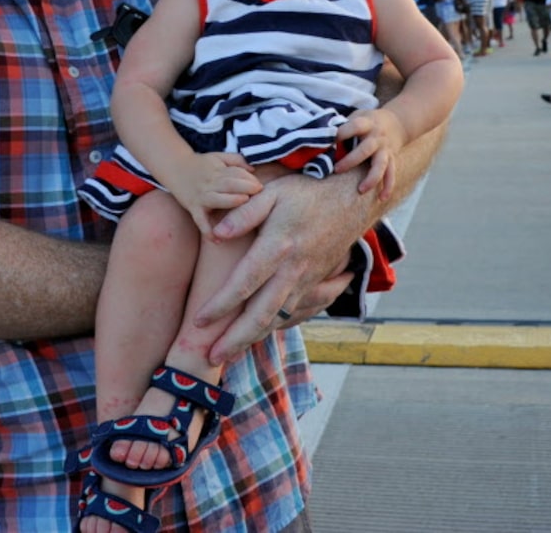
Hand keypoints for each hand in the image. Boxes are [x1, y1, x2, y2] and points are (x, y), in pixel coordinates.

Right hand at [164, 152, 260, 237]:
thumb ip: (237, 160)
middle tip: (259, 191)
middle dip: (245, 186)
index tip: (260, 185)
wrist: (174, 167)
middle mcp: (209, 183)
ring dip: (230, 200)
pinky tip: (217, 240)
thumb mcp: (218, 157)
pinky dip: (207, 230)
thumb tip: (254, 170)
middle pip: (228, 184)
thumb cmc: (201, 164)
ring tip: (243, 201)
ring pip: (216, 199)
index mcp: (217, 171)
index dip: (249, 178)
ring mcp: (201, 196)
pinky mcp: (193, 208)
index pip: (235, 173)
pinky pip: (200, 220)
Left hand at [195, 171, 369, 365]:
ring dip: (253, 339)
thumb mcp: (273, 192)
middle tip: (211, 358)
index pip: (244, 283)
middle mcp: (293, 270)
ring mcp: (307, 281)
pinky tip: (259, 337)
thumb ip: (244, 212)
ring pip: (278, 319)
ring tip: (229, 355)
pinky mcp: (315, 284)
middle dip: (235, 339)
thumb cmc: (306, 193)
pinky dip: (276, 329)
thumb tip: (216, 234)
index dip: (220, 305)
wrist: (352, 202)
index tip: (198, 321)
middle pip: (262, 314)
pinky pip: (294, 315)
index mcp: (279, 247)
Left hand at [331, 108, 405, 199]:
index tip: (328, 141)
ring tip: (361, 190)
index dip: (343, 133)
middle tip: (336, 170)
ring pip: (381, 165)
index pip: (355, 126)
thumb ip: (343, 125)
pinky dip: (387, 187)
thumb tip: (318, 136)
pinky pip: (391, 174)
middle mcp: (377, 137)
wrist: (397, 122)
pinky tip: (381, 198)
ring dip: (371, 178)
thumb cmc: (368, 121)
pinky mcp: (391, 160)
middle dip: (351, 161)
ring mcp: (385, 150)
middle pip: (366, 149)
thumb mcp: (357, 116)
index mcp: (367, 123)